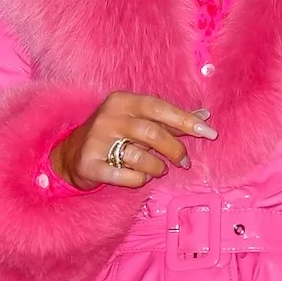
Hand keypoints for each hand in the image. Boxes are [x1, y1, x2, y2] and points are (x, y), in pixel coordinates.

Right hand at [51, 91, 217, 189]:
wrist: (72, 154)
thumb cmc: (115, 134)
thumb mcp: (138, 120)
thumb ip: (169, 119)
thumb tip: (204, 116)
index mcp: (123, 101)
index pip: (160, 108)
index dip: (186, 120)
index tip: (210, 133)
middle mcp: (109, 117)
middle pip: (153, 134)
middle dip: (175, 150)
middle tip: (184, 162)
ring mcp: (97, 141)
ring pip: (141, 157)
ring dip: (157, 167)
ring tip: (159, 170)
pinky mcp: (90, 165)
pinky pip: (127, 176)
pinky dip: (139, 180)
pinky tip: (138, 177)